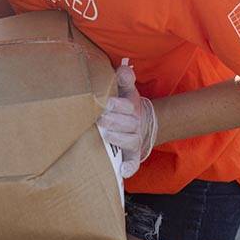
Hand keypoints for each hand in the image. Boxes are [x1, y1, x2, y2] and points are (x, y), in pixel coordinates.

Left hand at [96, 60, 157, 177]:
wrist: (139, 123)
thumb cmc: (124, 105)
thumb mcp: (125, 89)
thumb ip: (124, 78)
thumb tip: (123, 69)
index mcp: (132, 107)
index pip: (128, 106)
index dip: (118, 105)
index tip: (107, 103)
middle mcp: (135, 125)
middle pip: (129, 124)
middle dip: (114, 121)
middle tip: (100, 119)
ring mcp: (134, 140)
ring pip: (130, 141)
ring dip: (118, 139)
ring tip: (106, 135)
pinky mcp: (132, 155)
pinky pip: (133, 162)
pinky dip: (130, 167)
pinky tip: (123, 171)